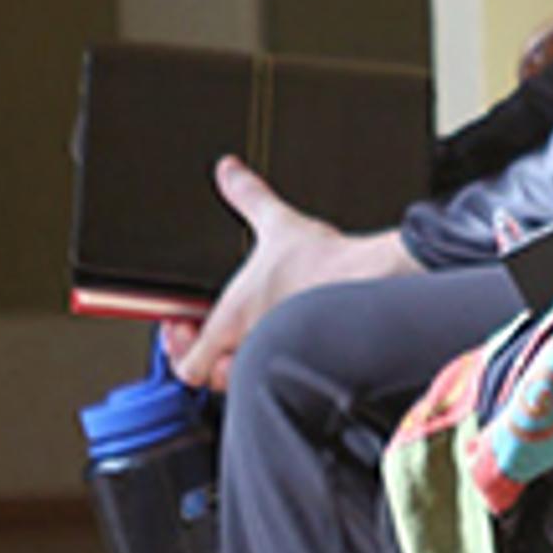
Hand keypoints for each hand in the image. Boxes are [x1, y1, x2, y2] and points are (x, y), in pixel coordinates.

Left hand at [168, 157, 412, 388]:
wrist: (373, 284)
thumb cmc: (325, 266)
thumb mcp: (278, 222)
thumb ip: (248, 195)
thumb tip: (229, 171)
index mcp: (231, 320)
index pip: (187, 365)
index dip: (179, 350)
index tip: (184, 327)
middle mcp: (250, 349)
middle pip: (212, 379)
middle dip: (209, 358)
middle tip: (213, 335)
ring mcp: (279, 360)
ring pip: (245, 381)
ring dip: (240, 362)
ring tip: (251, 334)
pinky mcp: (309, 364)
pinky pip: (280, 376)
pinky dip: (275, 363)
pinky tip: (288, 338)